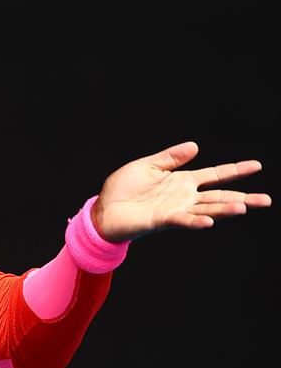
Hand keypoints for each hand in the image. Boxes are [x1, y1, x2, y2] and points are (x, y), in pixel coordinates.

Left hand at [92, 141, 269, 241]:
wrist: (103, 209)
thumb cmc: (123, 188)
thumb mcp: (148, 166)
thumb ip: (171, 157)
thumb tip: (195, 146)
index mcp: (182, 181)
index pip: (215, 174)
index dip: (235, 170)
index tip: (257, 165)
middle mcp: (184, 197)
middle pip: (219, 196)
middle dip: (243, 197)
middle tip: (266, 200)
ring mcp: (175, 210)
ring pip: (207, 209)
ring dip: (225, 209)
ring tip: (245, 207)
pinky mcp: (161, 220)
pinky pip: (182, 220)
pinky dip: (196, 220)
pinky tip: (210, 220)